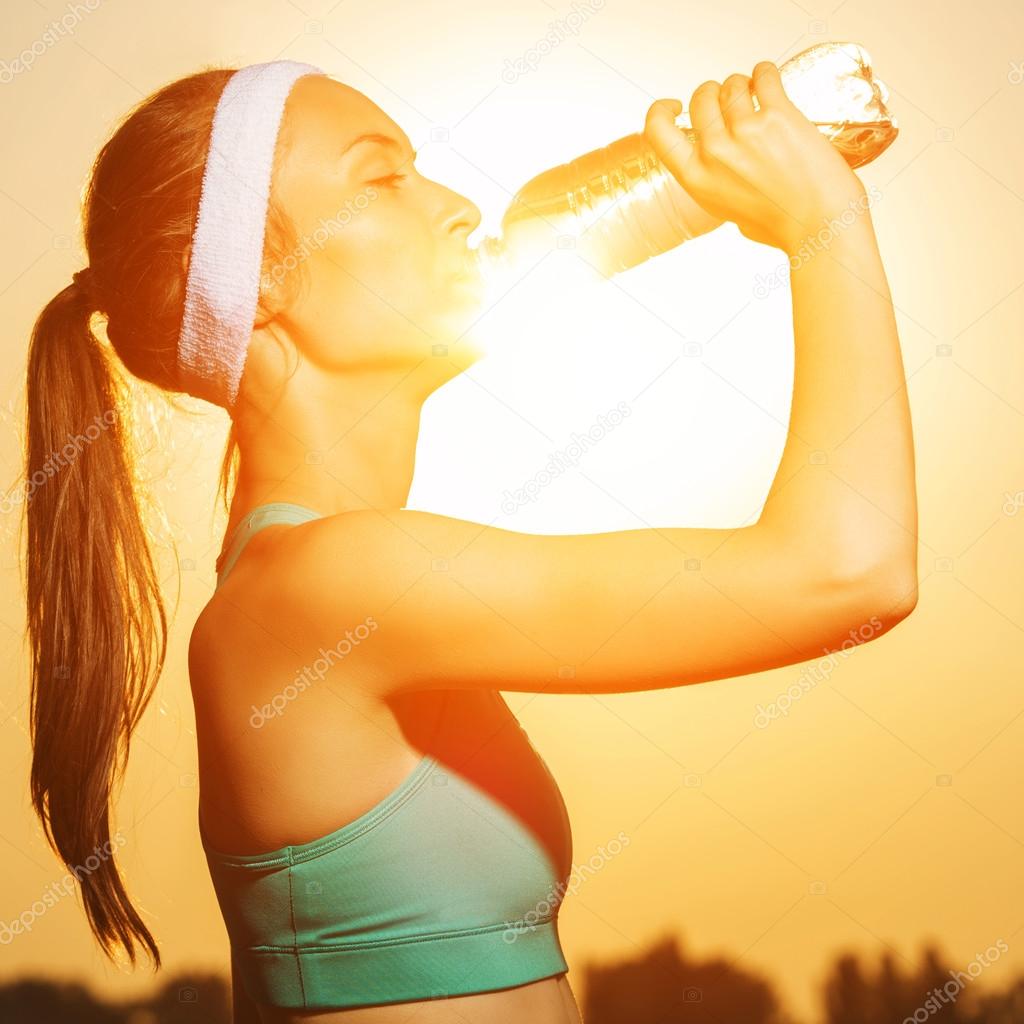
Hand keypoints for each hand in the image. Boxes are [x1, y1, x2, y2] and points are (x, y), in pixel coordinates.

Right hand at [644, 61, 867, 254]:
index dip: (660, 110)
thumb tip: (722, 168)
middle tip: (730, 101)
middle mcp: (715, 153)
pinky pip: (764, 76)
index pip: (657, 130)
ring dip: (743, 85)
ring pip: (732, 84)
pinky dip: (765, 73)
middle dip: (714, 93)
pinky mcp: (778, 116)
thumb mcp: (727, 211)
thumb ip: (716, 184)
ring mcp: (745, 132)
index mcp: (696, 179)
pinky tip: (769, 79)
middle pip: (701, 98)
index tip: (675, 105)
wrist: (819, 226)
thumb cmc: (780, 226)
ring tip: (757, 95)